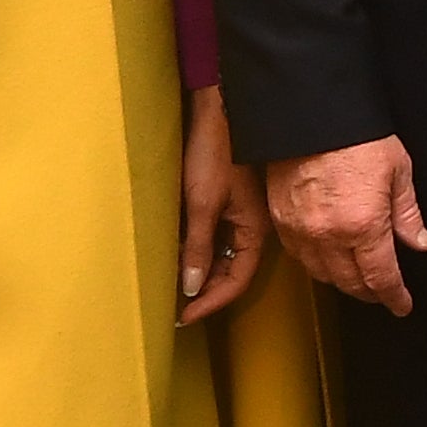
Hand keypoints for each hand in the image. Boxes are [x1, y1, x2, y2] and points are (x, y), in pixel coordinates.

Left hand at [179, 89, 268, 320]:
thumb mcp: (203, 204)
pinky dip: (195, 251)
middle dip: (205, 293)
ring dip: (199, 273)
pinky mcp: (222, 202)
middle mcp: (249, 227)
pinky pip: (212, 238)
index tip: (184, 317)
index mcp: (254, 230)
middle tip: (175, 308)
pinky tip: (176, 254)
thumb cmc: (215, 152)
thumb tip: (192, 288)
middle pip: (229, 272)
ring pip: (220, 256)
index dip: (211, 303)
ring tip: (172, 286)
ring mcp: (237, 215)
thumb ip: (198, 248)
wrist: (218, 109)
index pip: (236, 282)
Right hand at [270, 136, 426, 316]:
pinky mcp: (280, 219)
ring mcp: (301, 230)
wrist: (309, 111)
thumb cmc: (357, 135)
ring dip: (342, 282)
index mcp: (363, 226)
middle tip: (383, 293)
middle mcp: (329, 236)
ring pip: (322, 275)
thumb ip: (408, 214)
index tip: (402, 305)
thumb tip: (420, 243)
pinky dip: (316, 265)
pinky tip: (328, 259)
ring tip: (358, 279)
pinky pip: (299, 257)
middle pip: (350, 283)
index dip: (394, 296)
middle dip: (370, 293)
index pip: (381, 277)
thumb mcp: (398, 170)